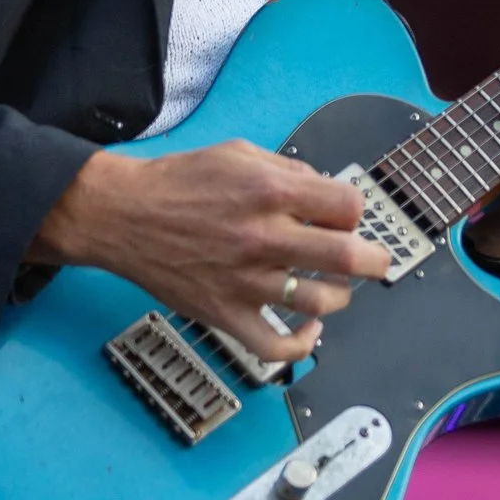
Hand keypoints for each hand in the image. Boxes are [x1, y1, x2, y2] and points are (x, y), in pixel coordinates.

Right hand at [29, 140, 389, 362]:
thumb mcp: (240, 153)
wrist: (123, 214)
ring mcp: (245, 281)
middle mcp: (262, 236)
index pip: (348, 206)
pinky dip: (302, 344)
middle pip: (347, 256)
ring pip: (321, 301)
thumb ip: (289, 171)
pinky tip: (311, 330)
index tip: (346, 215)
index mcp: (269, 191)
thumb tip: (327, 192)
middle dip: (374, 259)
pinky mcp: (224, 313)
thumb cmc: (179, 182)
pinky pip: (275, 346)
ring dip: (341, 295)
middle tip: (375, 260)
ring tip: (335, 285)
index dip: (354, 210)